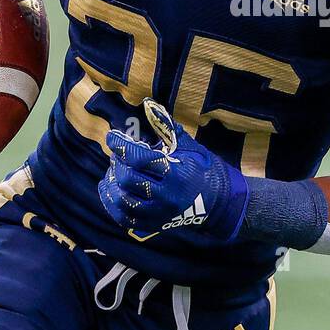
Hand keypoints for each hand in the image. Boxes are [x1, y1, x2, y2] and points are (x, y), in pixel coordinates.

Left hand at [97, 99, 247, 239]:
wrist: (218, 202)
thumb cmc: (203, 170)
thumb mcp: (188, 146)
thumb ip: (166, 127)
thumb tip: (149, 104)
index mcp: (175, 174)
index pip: (139, 158)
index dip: (121, 145)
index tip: (112, 137)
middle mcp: (165, 196)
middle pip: (127, 179)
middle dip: (117, 164)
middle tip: (118, 155)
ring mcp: (158, 214)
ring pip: (122, 200)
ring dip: (111, 184)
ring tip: (114, 172)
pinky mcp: (153, 224)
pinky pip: (123, 218)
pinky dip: (111, 203)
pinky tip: (110, 189)